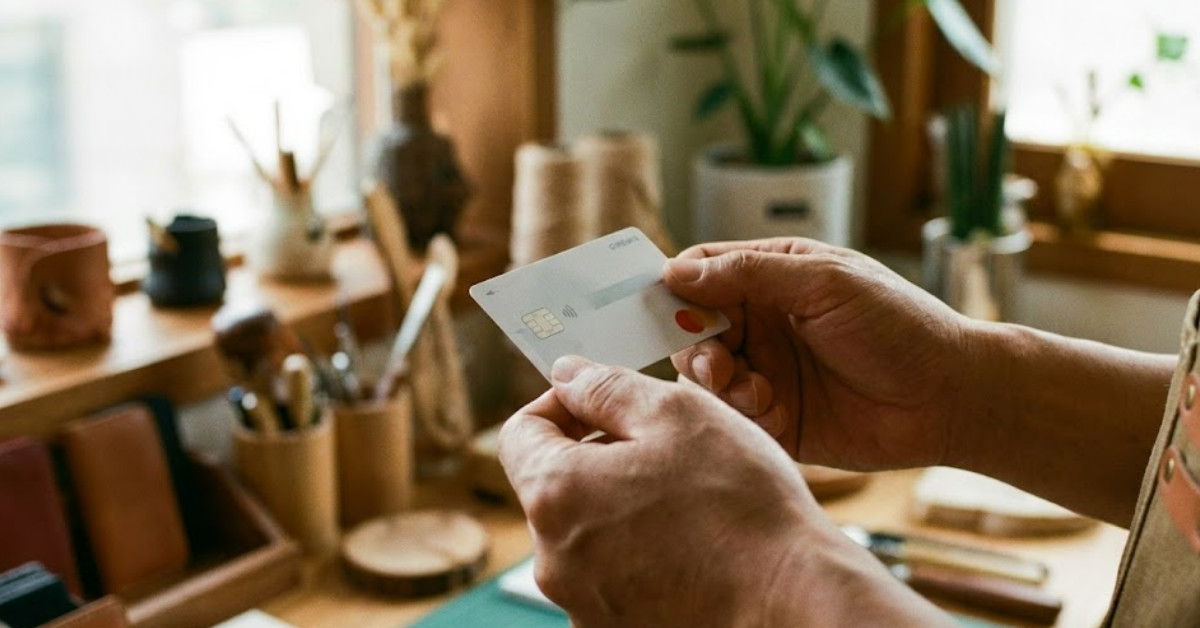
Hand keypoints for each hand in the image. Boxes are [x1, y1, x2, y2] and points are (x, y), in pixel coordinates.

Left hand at [499, 356, 949, 626]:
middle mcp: (553, 558)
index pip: (521, 432)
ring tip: (688, 498)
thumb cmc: (739, 503)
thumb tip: (567, 374)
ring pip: (587, 531)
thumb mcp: (677, 413)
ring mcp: (583, 604)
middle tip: (664, 445)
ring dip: (622, 504)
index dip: (561, 404)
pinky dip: (640, 552)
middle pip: (555, 484)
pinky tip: (692, 544)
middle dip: (599, 455)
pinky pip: (612, 575)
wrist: (792, 600)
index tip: (604, 401)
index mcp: (554, 494)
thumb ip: (606, 386)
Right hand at [665, 238, 971, 469]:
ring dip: (716, 382)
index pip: (701, 272)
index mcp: (773, 277)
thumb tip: (675, 272)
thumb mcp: (825, 283)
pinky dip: (741, 414)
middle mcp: (762, 322)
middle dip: (694, 344)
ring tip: (751, 389)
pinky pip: (732, 416)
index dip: (674, 287)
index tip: (660, 306)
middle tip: (715, 361)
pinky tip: (772, 411)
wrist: (951, 398)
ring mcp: (767, 370)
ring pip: (704, 374)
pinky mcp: (775, 418)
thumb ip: (749, 274)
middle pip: (692, 327)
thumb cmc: (900, 325)